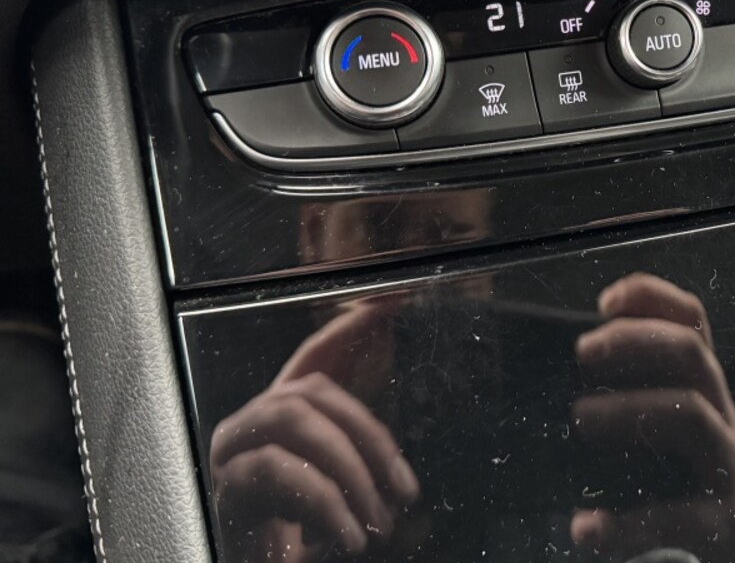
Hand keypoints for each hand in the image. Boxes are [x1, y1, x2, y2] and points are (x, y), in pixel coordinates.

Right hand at [210, 302, 419, 561]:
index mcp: (285, 419)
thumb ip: (365, 446)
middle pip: (312, 389)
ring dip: (349, 467)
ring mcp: (234, 451)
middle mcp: (252, 423)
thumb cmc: (306, 540)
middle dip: (369, 434)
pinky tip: (349, 537)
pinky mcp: (226, 487)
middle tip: (403, 492)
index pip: (314, 356)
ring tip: (377, 521)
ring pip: (294, 418)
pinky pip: (278, 469)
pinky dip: (326, 502)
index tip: (389, 302)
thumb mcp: (349, 488)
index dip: (348, 327)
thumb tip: (398, 380)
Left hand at [571, 273, 734, 562]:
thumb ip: (612, 412)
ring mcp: (730, 475)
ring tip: (580, 419)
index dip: (655, 299)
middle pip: (693, 354)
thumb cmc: (657, 510)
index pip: (692, 325)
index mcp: (700, 396)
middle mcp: (722, 424)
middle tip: (584, 350)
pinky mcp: (728, 530)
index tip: (605, 300)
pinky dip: (628, 523)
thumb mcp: (638, 448)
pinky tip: (586, 529)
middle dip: (636, 340)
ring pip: (692, 414)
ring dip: (632, 408)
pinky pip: (682, 516)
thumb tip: (547, 382)